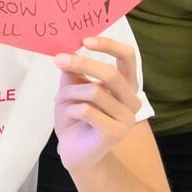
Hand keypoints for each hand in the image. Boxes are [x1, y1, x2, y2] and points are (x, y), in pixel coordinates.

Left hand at [53, 33, 145, 171]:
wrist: (74, 150)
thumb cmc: (76, 116)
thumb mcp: (73, 87)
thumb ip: (74, 70)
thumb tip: (68, 48)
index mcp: (125, 84)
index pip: (127, 57)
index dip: (109, 45)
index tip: (85, 40)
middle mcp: (132, 100)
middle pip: (111, 74)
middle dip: (82, 64)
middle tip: (59, 60)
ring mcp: (127, 118)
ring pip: (95, 92)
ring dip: (71, 93)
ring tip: (61, 100)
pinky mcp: (116, 133)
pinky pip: (88, 111)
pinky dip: (71, 109)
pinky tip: (69, 116)